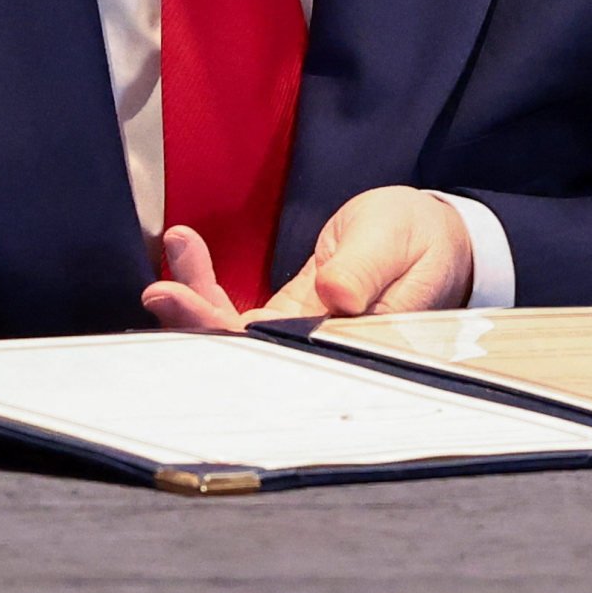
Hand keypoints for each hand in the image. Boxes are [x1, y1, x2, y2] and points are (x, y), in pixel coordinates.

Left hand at [141, 188, 477, 331]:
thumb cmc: (422, 236)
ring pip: (234, 337)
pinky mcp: (289, 320)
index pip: (282, 357)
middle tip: (161, 291)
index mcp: (356, 345)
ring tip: (174, 250)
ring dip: (195, 299)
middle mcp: (321, 353)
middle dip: (197, 324)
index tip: (191, 308)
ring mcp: (300, 339)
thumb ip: (367, 269)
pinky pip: (239, 313)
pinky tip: (186, 248)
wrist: (430, 235)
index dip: (229, 340)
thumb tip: (333, 295)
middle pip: (246, 355)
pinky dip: (208, 282)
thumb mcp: (399, 240)